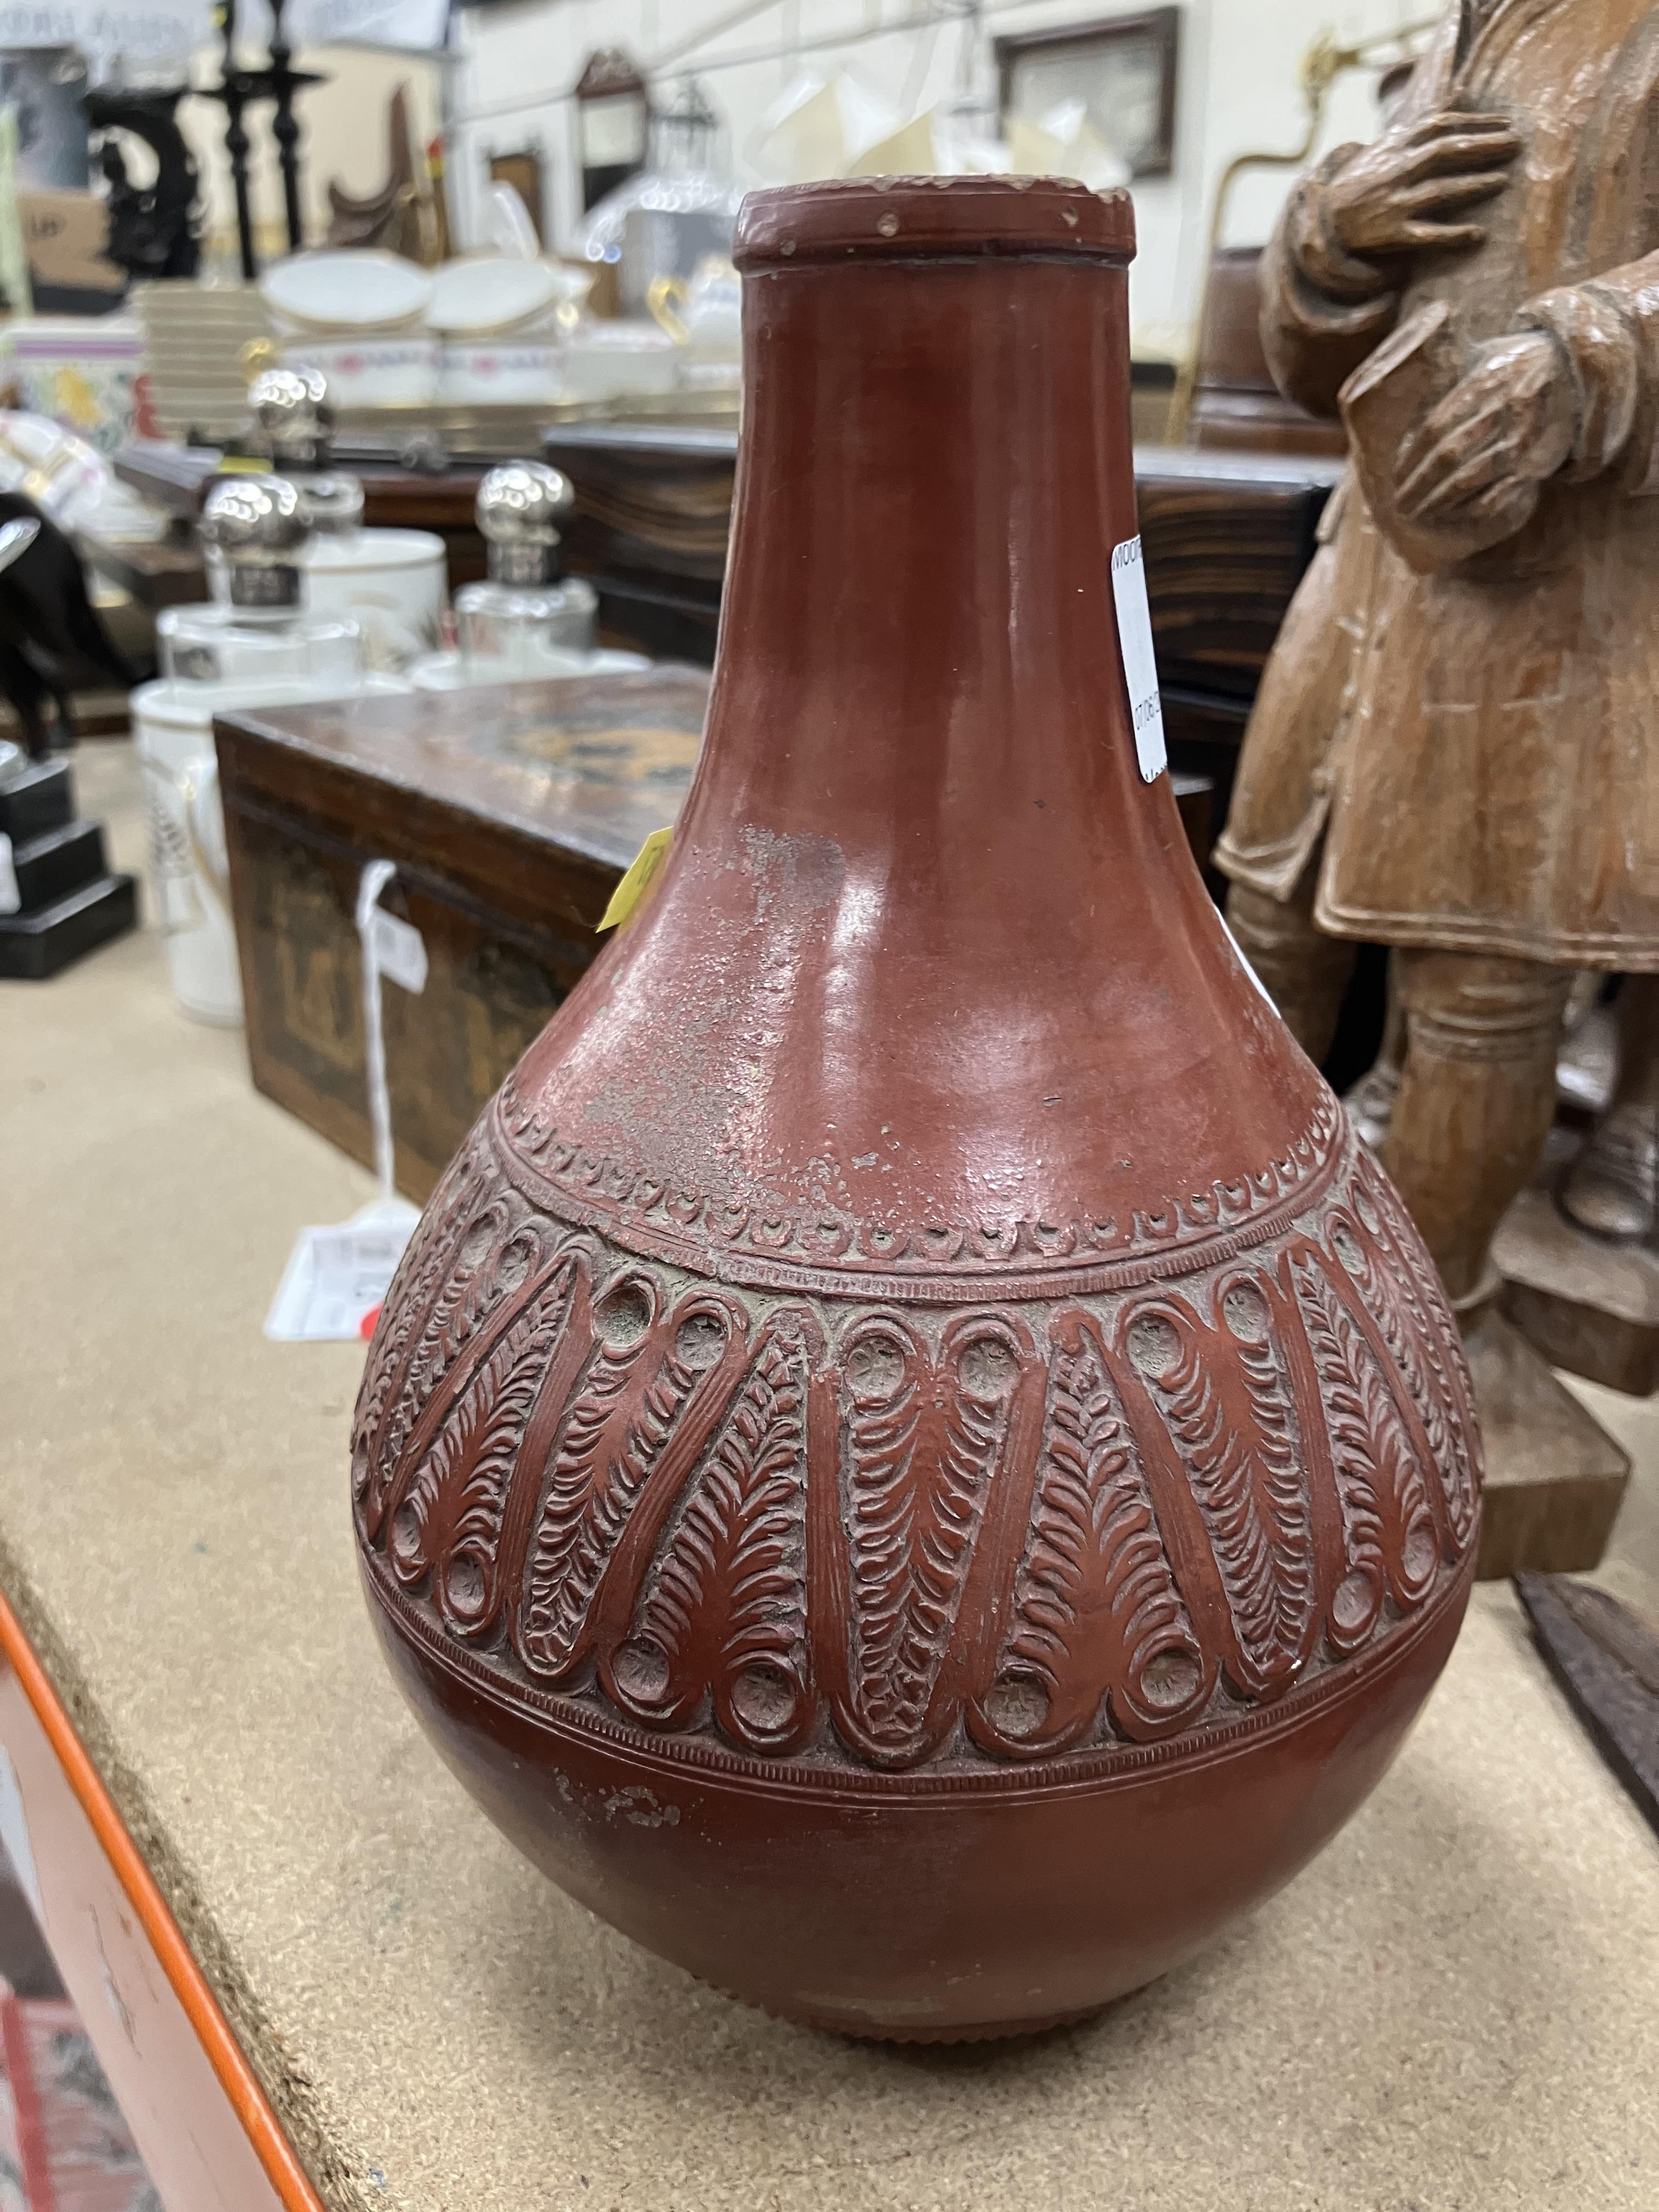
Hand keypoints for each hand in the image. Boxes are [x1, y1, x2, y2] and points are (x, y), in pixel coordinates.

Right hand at [1326, 110, 1519, 259]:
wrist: (1331, 216)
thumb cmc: (1373, 176)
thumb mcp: (1393, 143)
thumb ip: (1426, 122)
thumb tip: (1461, 90)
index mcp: (1399, 145)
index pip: (1441, 126)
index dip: (1475, 123)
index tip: (1507, 124)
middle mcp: (1397, 170)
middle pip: (1444, 153)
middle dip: (1482, 147)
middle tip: (1516, 144)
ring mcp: (1394, 202)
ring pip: (1438, 192)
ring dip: (1472, 186)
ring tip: (1503, 181)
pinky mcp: (1392, 234)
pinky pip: (1425, 235)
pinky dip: (1451, 235)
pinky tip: (1477, 235)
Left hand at [1395, 333, 1575, 520]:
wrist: (1567, 369)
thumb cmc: (1505, 367)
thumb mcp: (1475, 356)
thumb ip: (1440, 366)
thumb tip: (1392, 382)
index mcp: (1484, 382)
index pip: (1436, 428)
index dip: (1411, 458)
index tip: (1394, 478)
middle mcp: (1504, 409)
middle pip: (1450, 455)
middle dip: (1419, 485)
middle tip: (1399, 505)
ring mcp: (1522, 438)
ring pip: (1472, 477)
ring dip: (1440, 501)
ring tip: (1418, 514)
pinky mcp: (1536, 462)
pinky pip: (1501, 493)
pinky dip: (1474, 509)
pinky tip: (1454, 515)